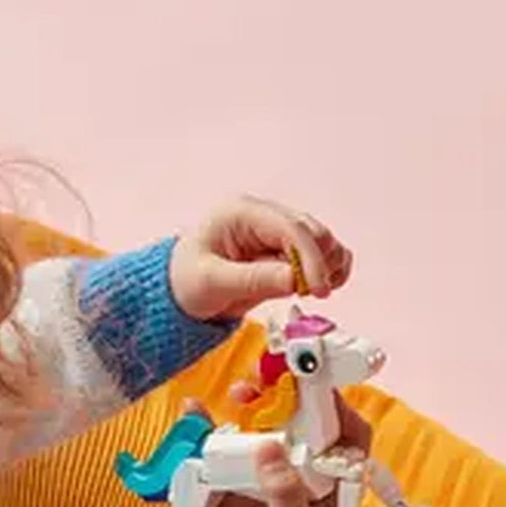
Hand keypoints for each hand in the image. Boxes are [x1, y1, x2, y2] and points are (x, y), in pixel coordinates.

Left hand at [169, 196, 352, 323]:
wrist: (175, 291)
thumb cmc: (184, 281)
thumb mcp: (212, 282)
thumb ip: (254, 279)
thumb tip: (295, 278)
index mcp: (240, 213)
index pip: (289, 227)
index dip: (310, 257)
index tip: (316, 288)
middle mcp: (262, 217)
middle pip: (311, 231)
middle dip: (320, 262)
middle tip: (315, 293)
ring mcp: (275, 232)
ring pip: (321, 240)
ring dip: (329, 264)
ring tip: (316, 290)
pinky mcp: (284, 250)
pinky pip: (320, 252)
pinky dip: (330, 267)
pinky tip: (323, 285)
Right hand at [207, 402, 374, 506]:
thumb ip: (284, 493)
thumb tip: (268, 447)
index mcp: (332, 489)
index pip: (348, 439)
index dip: (337, 409)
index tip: (315, 386)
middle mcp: (303, 477)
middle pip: (301, 424)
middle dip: (285, 398)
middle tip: (266, 383)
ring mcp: (268, 478)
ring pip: (262, 430)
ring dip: (250, 407)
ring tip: (237, 393)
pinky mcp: (235, 484)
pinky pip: (225, 449)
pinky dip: (211, 430)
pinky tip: (197, 412)